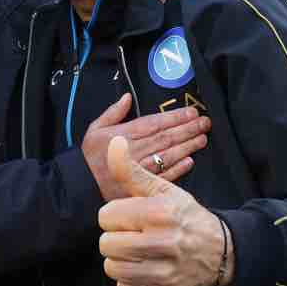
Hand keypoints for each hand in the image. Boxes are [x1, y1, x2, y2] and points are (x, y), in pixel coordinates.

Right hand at [82, 95, 209, 200]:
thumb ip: (113, 113)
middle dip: (188, 129)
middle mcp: (134, 151)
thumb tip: (127, 97)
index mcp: (124, 135)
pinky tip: (190, 161)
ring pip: (168, 155)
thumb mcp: (94, 130)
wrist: (81, 187)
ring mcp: (140, 170)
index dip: (175, 117)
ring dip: (187, 146)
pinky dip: (178, 169)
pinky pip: (163, 176)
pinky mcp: (141, 186)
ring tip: (202, 138)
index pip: (155, 123)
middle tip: (204, 123)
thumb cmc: (89, 158)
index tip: (191, 112)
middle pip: (166, 137)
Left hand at [98, 136, 234, 285]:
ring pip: (112, 268)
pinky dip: (132, 282)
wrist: (222, 253)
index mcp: (160, 213)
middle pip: (106, 244)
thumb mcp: (164, 189)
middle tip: (135, 236)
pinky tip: (148, 271)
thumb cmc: (186, 218)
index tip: (132, 217)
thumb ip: (132, 170)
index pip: (106, 216)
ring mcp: (164, 274)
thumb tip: (113, 143)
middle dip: (117, 239)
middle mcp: (163, 244)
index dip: (116, 216)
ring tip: (139, 254)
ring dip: (121, 261)